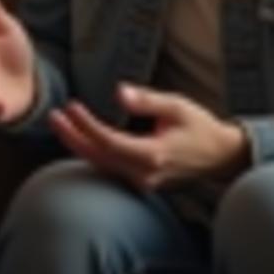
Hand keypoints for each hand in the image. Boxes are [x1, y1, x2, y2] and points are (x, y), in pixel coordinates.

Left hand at [48, 83, 249, 189]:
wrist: (220, 157)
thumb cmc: (199, 126)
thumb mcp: (176, 106)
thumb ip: (147, 100)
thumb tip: (118, 92)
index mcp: (152, 155)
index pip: (108, 142)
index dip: (86, 125)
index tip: (71, 106)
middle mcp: (144, 173)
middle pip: (98, 157)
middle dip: (72, 136)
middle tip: (52, 115)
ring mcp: (142, 181)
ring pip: (101, 165)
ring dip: (78, 145)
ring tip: (59, 123)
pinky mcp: (141, 182)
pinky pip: (109, 169)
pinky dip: (92, 153)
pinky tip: (78, 137)